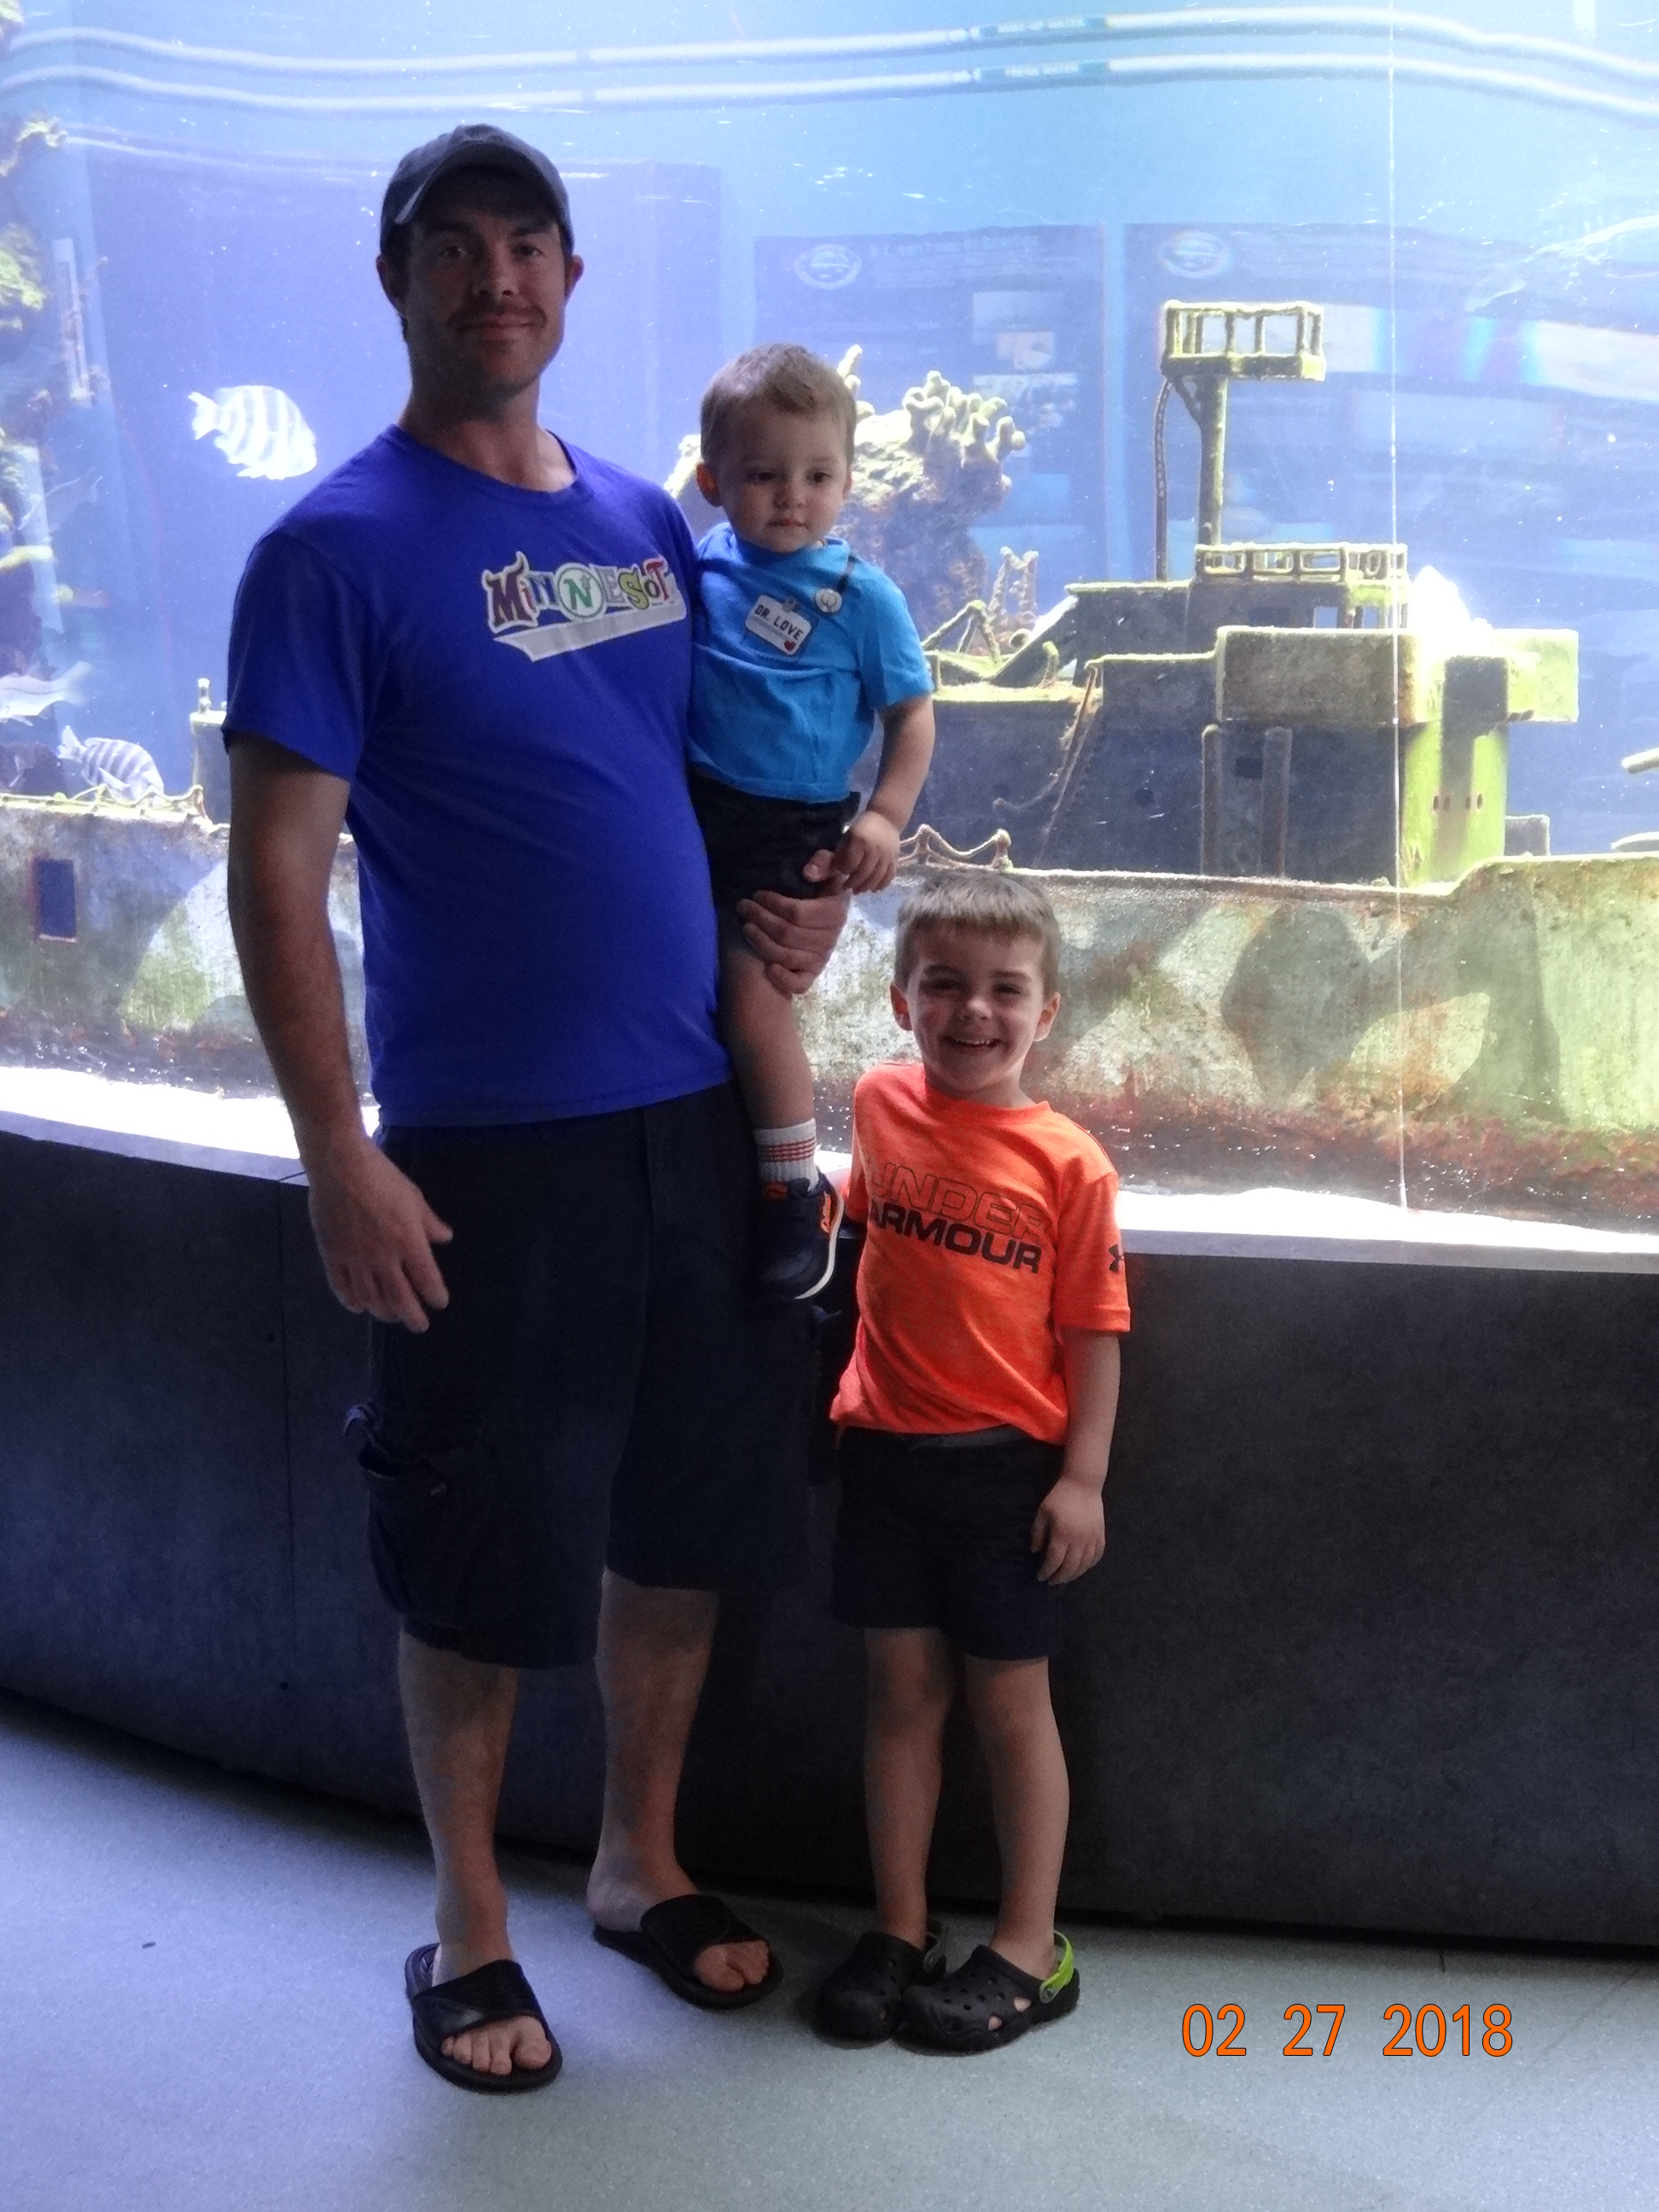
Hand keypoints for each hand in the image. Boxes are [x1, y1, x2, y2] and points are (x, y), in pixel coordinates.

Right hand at [305, 1136, 453, 1329]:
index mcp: (408, 1242)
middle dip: (412, 1317)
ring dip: (384, 1312)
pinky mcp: (332, 1255)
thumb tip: (446, 1239)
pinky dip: (351, 1301)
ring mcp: (355, 1259)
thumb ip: (430, 1222)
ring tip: (392, 1316)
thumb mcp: (414, 1197)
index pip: (427, 1280)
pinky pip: (342, 1287)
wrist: (339, 1165)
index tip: (440, 1303)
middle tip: (419, 1326)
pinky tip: (359, 1306)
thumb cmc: (382, 1176)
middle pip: (400, 1299)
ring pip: (370, 1298)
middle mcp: (383, 1257)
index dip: (435, 1296)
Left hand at [736, 879, 850, 995]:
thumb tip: (809, 872)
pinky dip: (782, 978)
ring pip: (785, 956)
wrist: (824, 918)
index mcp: (834, 913)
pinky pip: (799, 984)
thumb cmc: (819, 890)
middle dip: (760, 919)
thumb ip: (824, 863)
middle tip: (742, 907)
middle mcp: (829, 939)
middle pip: (787, 934)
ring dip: (760, 942)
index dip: (773, 904)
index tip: (756, 895)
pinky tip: (768, 967)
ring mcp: (820, 959)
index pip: (797, 913)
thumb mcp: (826, 870)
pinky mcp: (811, 975)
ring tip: (745, 927)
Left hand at [830, 810, 901, 894]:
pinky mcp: (895, 859)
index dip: (844, 871)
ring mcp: (887, 855)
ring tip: (859, 890)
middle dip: (854, 883)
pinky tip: (874, 889)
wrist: (886, 818)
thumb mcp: (848, 836)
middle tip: (847, 888)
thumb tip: (833, 870)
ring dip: (866, 887)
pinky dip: (881, 885)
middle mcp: (875, 849)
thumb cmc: (862, 828)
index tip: (841, 872)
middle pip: (864, 873)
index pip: (850, 863)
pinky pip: (889, 877)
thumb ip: (840, 853)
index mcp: (860, 840)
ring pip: (876, 878)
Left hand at [1030, 1473, 1105, 1584]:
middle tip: (1051, 1582)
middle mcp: (1078, 1540)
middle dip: (1059, 1577)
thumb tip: (1035, 1552)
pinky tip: (1082, 1568)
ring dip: (1074, 1575)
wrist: (1083, 1484)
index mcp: (1062, 1534)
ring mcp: (1092, 1538)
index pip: (1054, 1560)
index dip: (1046, 1571)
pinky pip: (1097, 1556)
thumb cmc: (1059, 1497)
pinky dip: (1089, 1565)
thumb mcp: (1043, 1512)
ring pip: (1084, 1565)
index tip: (1040, 1577)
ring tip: (1065, 1578)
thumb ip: (1037, 1533)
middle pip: (1070, 1567)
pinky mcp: (1101, 1535)